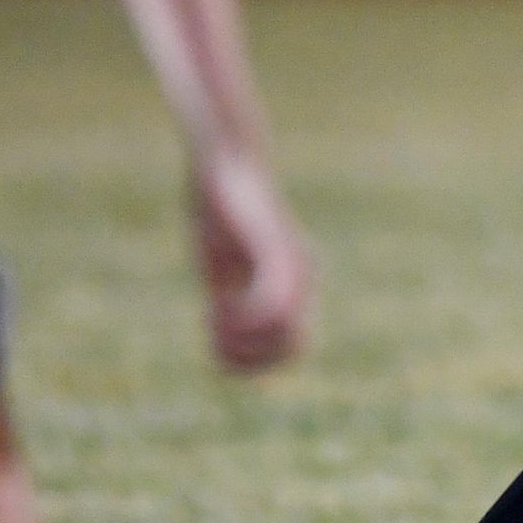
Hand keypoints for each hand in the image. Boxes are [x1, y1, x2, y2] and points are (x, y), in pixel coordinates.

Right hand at [192, 148, 312, 371]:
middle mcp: (304, 279)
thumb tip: (229, 336)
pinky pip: (272, 304)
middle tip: (218, 326)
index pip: (292, 352)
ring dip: (244, 338)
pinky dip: (245, 316)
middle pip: (294, 353)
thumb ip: (234, 299)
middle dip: (251, 356)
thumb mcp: (225, 266)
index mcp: (298, 286)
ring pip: (286, 335)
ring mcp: (293, 266)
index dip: (254, 360)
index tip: (223, 333)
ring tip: (219, 309)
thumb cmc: (222, 213)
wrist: (227, 163)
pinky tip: (220, 299)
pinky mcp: (274, 250)